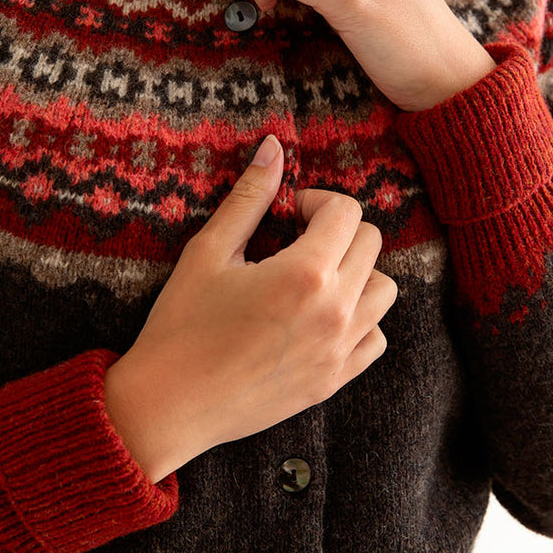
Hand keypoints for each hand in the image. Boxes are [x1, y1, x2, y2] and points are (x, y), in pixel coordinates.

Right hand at [103, 136, 397, 483]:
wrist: (168, 405)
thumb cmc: (180, 325)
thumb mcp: (208, 251)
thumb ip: (249, 198)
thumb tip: (274, 147)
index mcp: (306, 273)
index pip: (347, 212)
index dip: (317, 201)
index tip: (289, 213)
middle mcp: (335, 311)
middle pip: (372, 244)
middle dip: (338, 231)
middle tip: (296, 239)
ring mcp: (339, 350)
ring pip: (385, 291)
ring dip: (357, 273)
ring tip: (313, 277)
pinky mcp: (334, 380)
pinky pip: (376, 338)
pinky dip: (360, 320)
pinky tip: (320, 316)